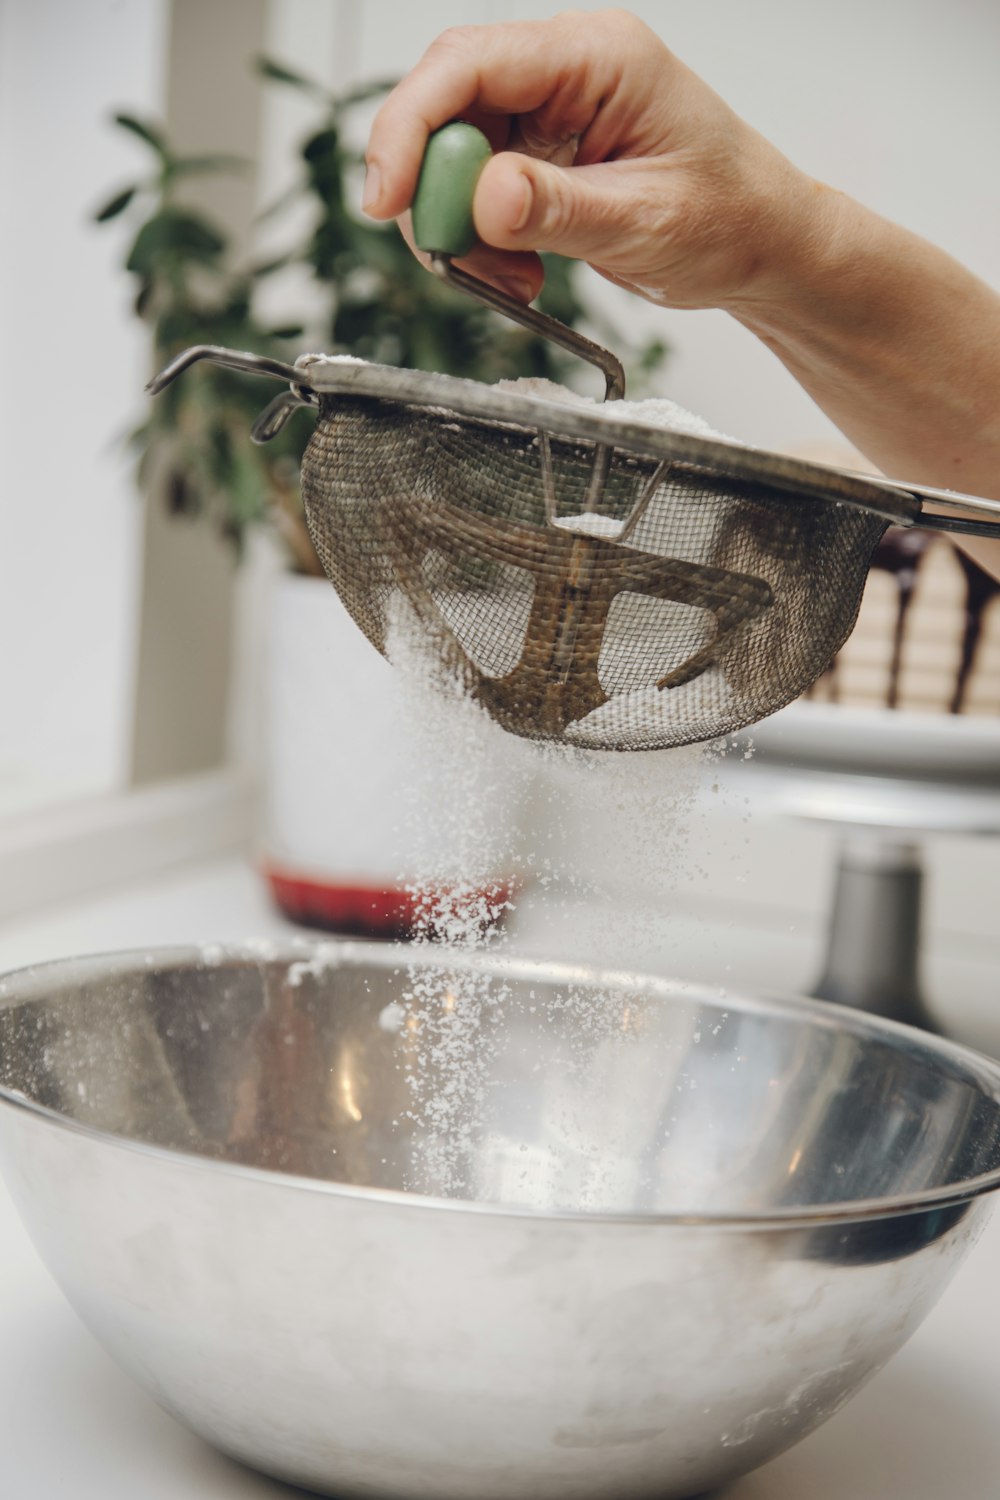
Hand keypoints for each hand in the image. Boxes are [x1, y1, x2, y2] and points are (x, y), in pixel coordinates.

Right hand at [364, 9, 820, 314]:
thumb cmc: (731, 218)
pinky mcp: (544, 152)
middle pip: (448, 105)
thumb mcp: (645, 221)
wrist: (763, 246)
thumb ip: (560, 210)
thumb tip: (485, 197)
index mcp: (598, 56)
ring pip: (455, 153)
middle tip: (451, 256)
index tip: (388, 200)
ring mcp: (552, 109)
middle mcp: (567, 69)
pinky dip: (482, 239)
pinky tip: (520, 271)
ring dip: (461, 226)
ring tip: (509, 277)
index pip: (469, 64)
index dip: (411, 128)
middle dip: (433, 188)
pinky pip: (479, 188)